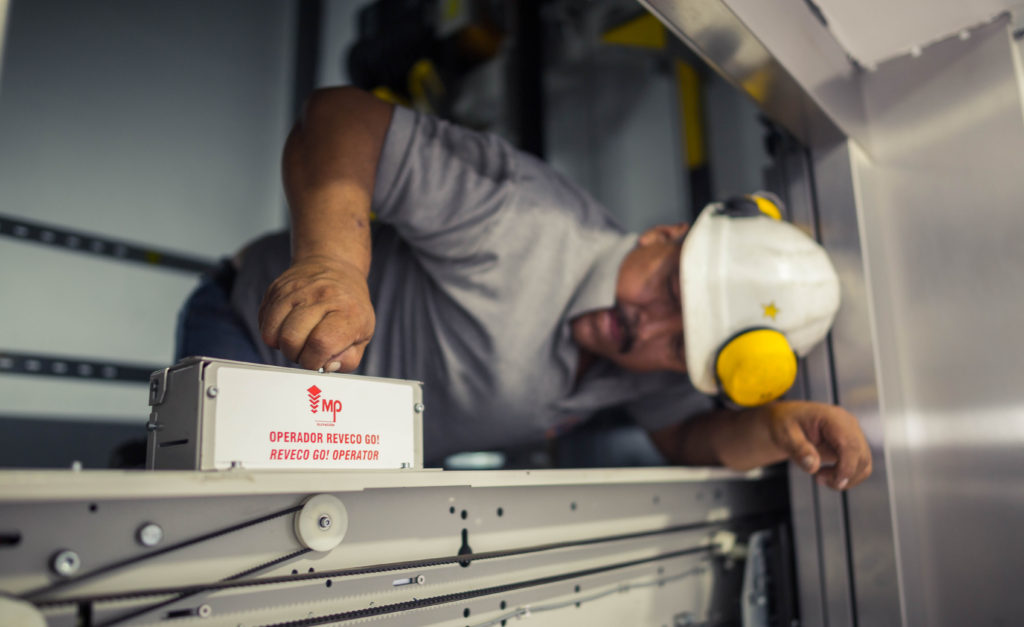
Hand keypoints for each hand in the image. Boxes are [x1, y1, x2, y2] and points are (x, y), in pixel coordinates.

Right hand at [258, 256, 374, 371]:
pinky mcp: (277, 288)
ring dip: (281, 344)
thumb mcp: (363, 335)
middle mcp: (322, 296)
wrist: (336, 267)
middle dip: (295, 355)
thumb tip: (326, 367)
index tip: (317, 362)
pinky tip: (287, 327)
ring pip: (272, 332)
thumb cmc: (349, 307)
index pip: (321, 343)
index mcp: (348, 311)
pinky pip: (263, 321)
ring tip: (297, 339)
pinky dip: (272, 332)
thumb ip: (348, 359)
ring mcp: (296, 290)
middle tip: (306, 351)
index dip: (313, 361)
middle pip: (291, 339)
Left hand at [766, 401, 871, 490]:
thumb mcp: (784, 434)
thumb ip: (798, 449)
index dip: (847, 467)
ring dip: (846, 478)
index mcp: (832, 417)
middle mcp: (848, 424)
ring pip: (864, 464)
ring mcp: (852, 434)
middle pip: (861, 456)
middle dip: (844, 475)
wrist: (787, 421)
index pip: (850, 444)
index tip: (835, 482)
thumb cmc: (785, 423)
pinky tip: (828, 476)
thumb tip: (812, 466)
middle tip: (818, 479)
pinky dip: (847, 476)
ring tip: (820, 477)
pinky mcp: (852, 445)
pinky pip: (859, 466)